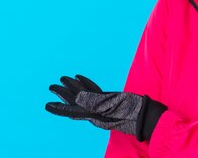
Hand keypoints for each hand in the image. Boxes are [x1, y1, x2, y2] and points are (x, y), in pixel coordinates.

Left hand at [45, 75, 165, 141]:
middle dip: (63, 95)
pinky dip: (86, 86)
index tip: (46, 105)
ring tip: (63, 81)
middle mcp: (98, 113)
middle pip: (76, 103)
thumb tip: (75, 98)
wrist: (151, 117)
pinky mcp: (112, 103)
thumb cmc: (135, 111)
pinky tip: (81, 80)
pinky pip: (95, 94)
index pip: (73, 109)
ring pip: (84, 98)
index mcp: (96, 114)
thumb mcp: (114, 105)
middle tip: (51, 86)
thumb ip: (94, 101)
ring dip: (73, 89)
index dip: (59, 107)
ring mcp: (105, 108)